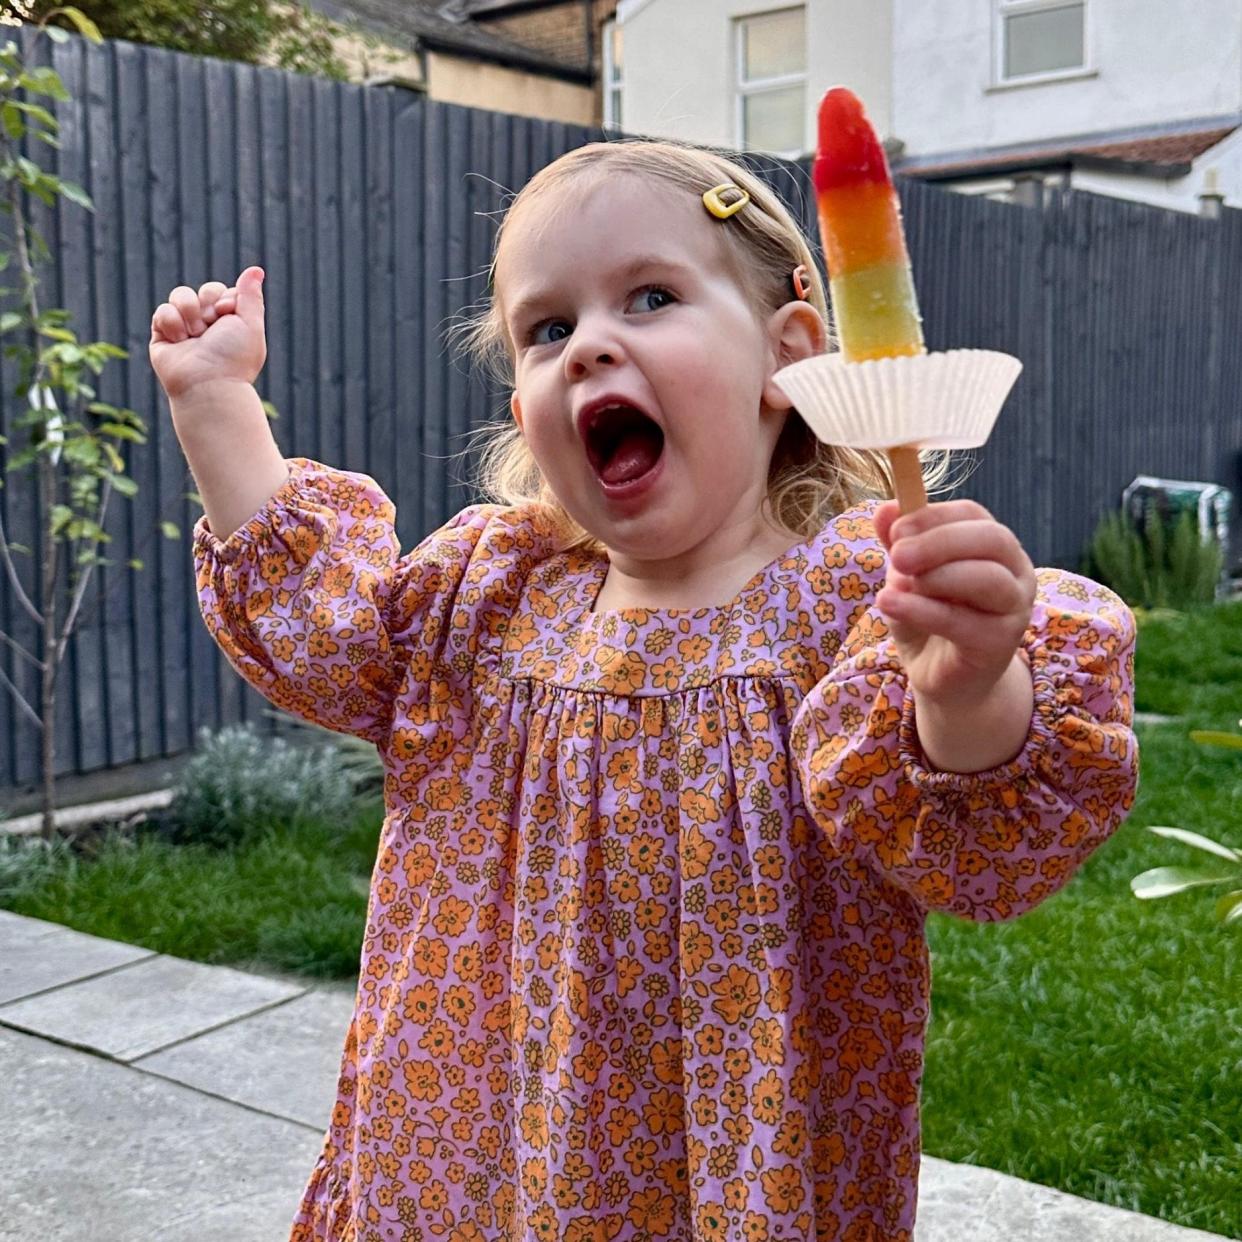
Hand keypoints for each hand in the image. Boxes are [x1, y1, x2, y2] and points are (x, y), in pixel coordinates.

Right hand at [149, 266, 266, 401]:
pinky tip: (179, 341)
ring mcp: (184, 329)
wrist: (207, 383)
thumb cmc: (233, 357)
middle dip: (206, 305)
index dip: (223, 299)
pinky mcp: (162, 335)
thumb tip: (256, 269)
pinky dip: (172, 324)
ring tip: (194, 336)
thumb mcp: (250, 324)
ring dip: (189, 313)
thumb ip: (250, 295)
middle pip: (202, 290)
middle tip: (210, 328)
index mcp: (229, 322)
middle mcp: (207, 325)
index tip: (227, 315)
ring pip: (180, 295)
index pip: (221, 290)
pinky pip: (163, 311)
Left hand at [873, 499, 1036, 709]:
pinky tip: (888, 604)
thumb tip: (885, 508)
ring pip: (988, 578)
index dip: (932, 516)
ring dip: (936, 576)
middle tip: (896, 556)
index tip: (894, 530)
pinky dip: (921, 610)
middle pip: (991, 539)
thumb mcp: (907, 577)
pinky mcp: (1001, 644)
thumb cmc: (928, 619)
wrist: (943, 679)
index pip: (973, 514)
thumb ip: (900, 544)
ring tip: (894, 585)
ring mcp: (1014, 609)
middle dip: (938, 542)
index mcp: (994, 546)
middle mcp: (1016, 572)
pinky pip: (962, 621)